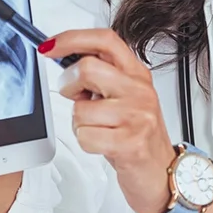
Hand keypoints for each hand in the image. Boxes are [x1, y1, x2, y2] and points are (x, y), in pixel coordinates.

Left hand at [50, 28, 175, 212]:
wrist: (162, 173)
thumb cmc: (137, 136)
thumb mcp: (124, 98)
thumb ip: (102, 77)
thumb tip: (66, 61)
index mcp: (137, 74)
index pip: (105, 40)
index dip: (72, 39)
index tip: (50, 46)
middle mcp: (140, 91)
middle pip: (87, 69)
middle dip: (69, 85)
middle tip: (76, 98)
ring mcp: (137, 115)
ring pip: (80, 109)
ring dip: (79, 123)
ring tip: (98, 129)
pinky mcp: (130, 142)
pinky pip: (85, 136)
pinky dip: (85, 142)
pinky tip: (102, 144)